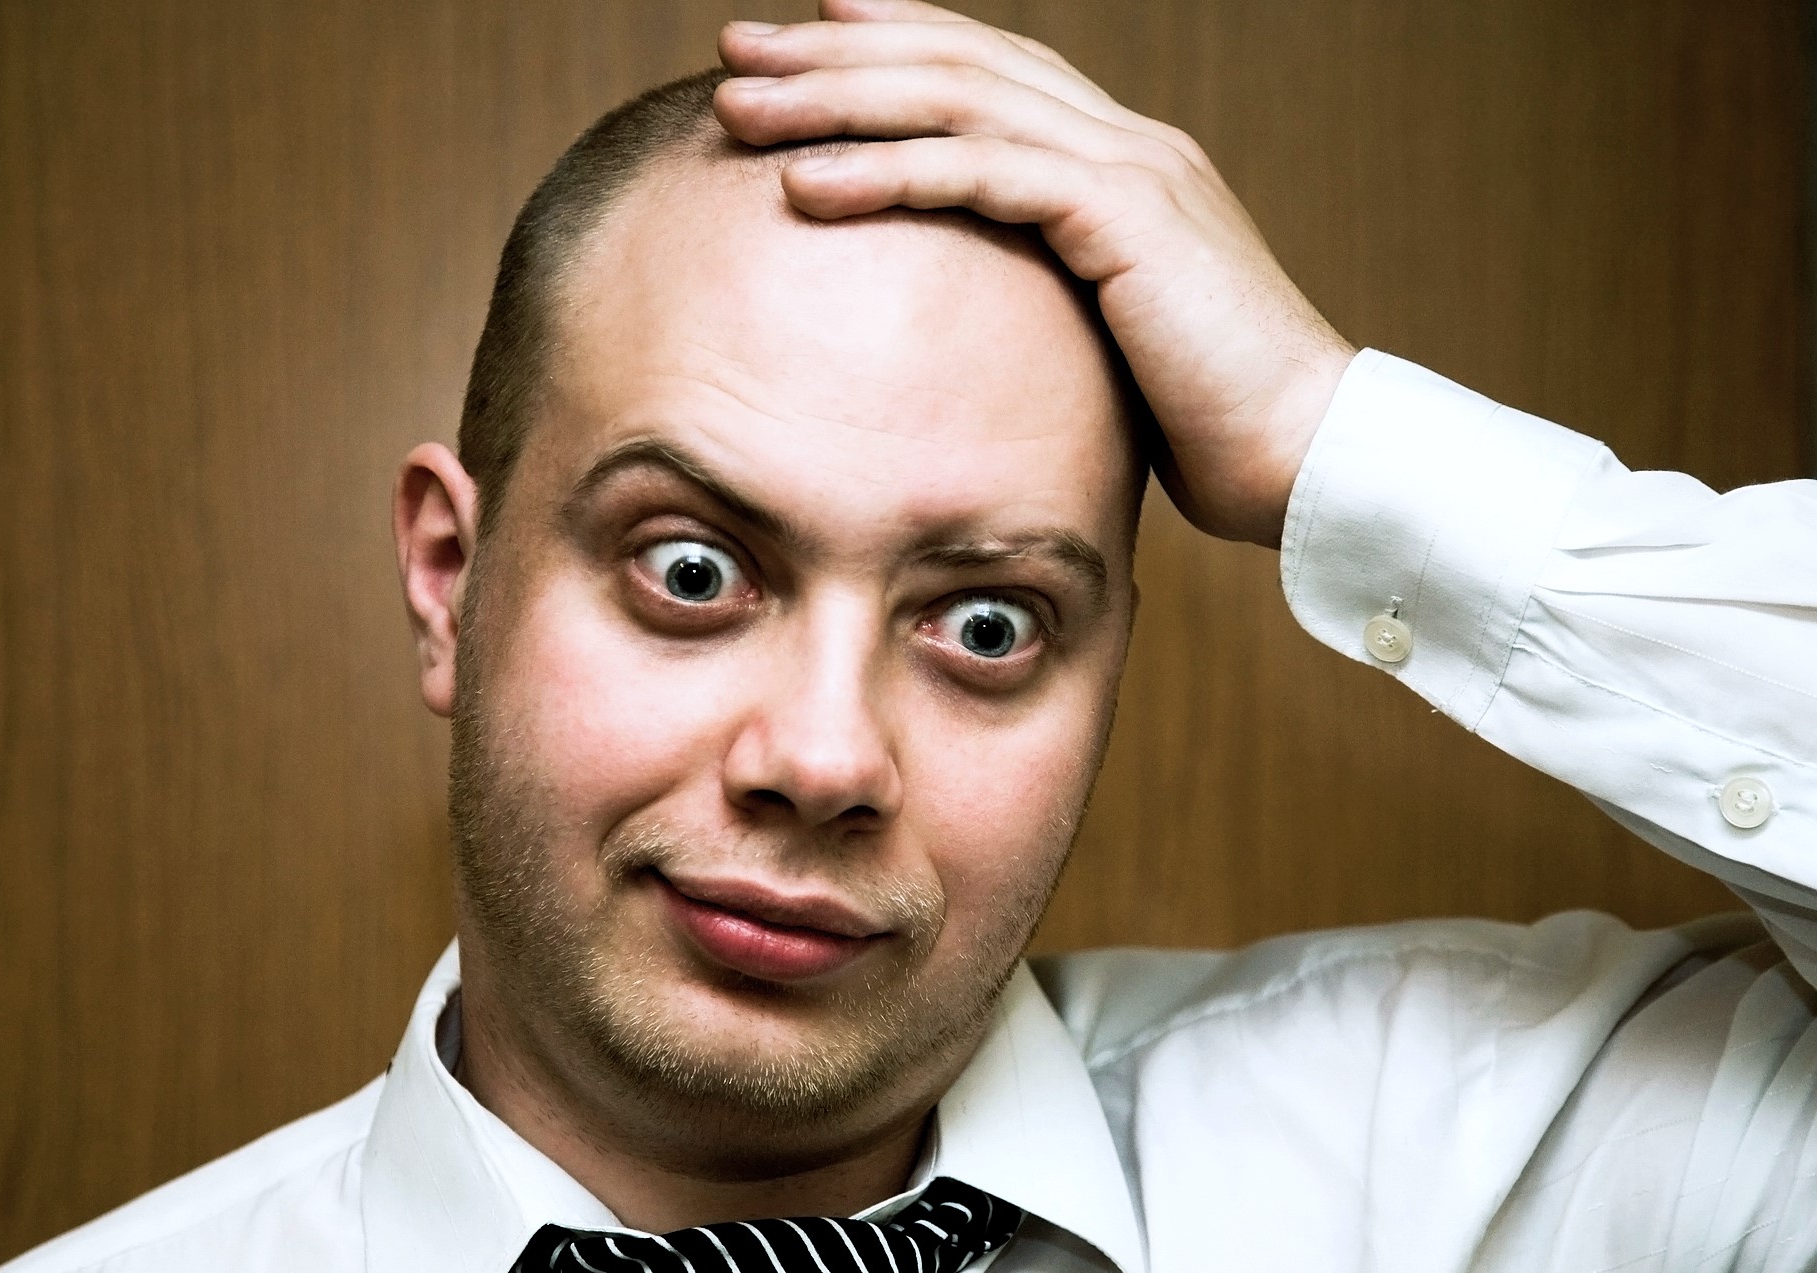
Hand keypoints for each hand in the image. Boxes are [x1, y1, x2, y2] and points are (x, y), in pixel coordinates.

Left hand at [715, 0, 1354, 547]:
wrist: (1308, 455)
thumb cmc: (1206, 426)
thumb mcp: (1108, 347)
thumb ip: (1047, 307)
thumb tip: (973, 340)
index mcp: (1121, 163)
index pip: (988, 71)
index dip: (891, 45)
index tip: (800, 47)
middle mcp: (1124, 142)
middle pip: (955, 61)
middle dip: (835, 52)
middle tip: (736, 51)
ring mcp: (1130, 167)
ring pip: (956, 99)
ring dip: (837, 98)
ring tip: (739, 106)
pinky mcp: (1126, 216)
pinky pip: (983, 173)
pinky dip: (888, 171)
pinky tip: (806, 184)